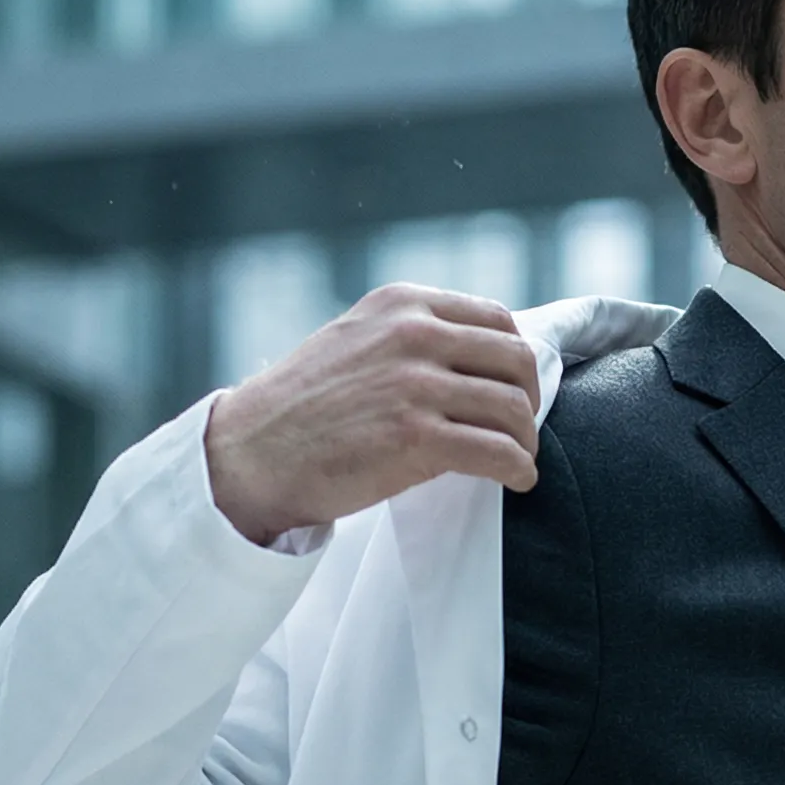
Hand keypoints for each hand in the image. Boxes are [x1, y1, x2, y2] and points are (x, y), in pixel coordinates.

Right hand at [204, 282, 541, 543]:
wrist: (255, 452)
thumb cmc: (306, 406)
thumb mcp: (358, 341)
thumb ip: (410, 337)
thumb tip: (474, 357)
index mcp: (403, 304)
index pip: (497, 320)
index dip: (516, 361)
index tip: (513, 390)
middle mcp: (414, 335)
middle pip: (516, 360)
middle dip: (529, 399)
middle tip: (520, 429)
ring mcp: (415, 385)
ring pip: (513, 408)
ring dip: (525, 440)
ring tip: (517, 459)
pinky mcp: (416, 438)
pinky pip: (498, 452)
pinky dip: (519, 469)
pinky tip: (517, 480)